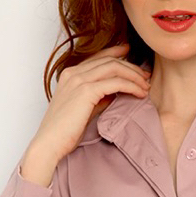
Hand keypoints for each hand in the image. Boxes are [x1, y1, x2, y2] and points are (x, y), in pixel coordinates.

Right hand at [20, 42, 151, 184]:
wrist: (50, 143)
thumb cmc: (65, 131)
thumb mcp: (84, 109)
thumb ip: (98, 98)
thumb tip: (115, 93)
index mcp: (70, 74)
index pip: (98, 57)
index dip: (116, 53)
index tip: (132, 55)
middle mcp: (73, 73)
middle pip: (109, 60)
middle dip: (131, 67)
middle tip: (145, 76)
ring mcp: (79, 80)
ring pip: (115, 68)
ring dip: (134, 75)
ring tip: (146, 86)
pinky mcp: (86, 91)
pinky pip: (116, 82)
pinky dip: (131, 86)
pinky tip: (140, 93)